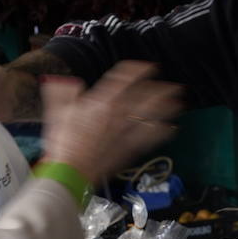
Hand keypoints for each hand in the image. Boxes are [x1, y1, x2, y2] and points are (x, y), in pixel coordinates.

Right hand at [38, 61, 182, 184]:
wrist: (71, 172)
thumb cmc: (63, 144)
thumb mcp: (57, 113)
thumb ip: (63, 94)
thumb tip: (69, 82)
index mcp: (101, 102)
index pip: (124, 79)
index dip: (138, 70)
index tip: (148, 66)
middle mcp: (118, 114)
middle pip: (145, 97)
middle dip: (162, 89)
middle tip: (174, 86)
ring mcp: (126, 132)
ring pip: (152, 116)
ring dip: (168, 109)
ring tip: (179, 103)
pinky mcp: (129, 149)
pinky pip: (150, 138)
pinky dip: (162, 133)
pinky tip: (171, 129)